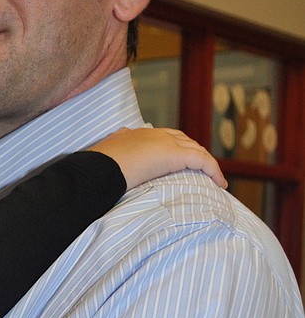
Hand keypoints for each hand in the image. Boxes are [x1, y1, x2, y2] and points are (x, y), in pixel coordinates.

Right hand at [90, 127, 226, 191]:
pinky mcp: (174, 155)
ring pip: (196, 150)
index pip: (166, 137)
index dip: (178, 147)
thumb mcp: (106, 150)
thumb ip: (116, 143)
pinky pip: (202, 161)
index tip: (184, 160)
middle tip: (204, 171)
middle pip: (185, 141)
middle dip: (196, 154)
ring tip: (215, 179)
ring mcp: (165, 142)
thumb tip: (120, 134)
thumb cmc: (97, 166)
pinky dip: (214, 170)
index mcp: (139, 134)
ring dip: (207, 164)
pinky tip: (220, 183)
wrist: (98, 168)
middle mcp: (155, 135)